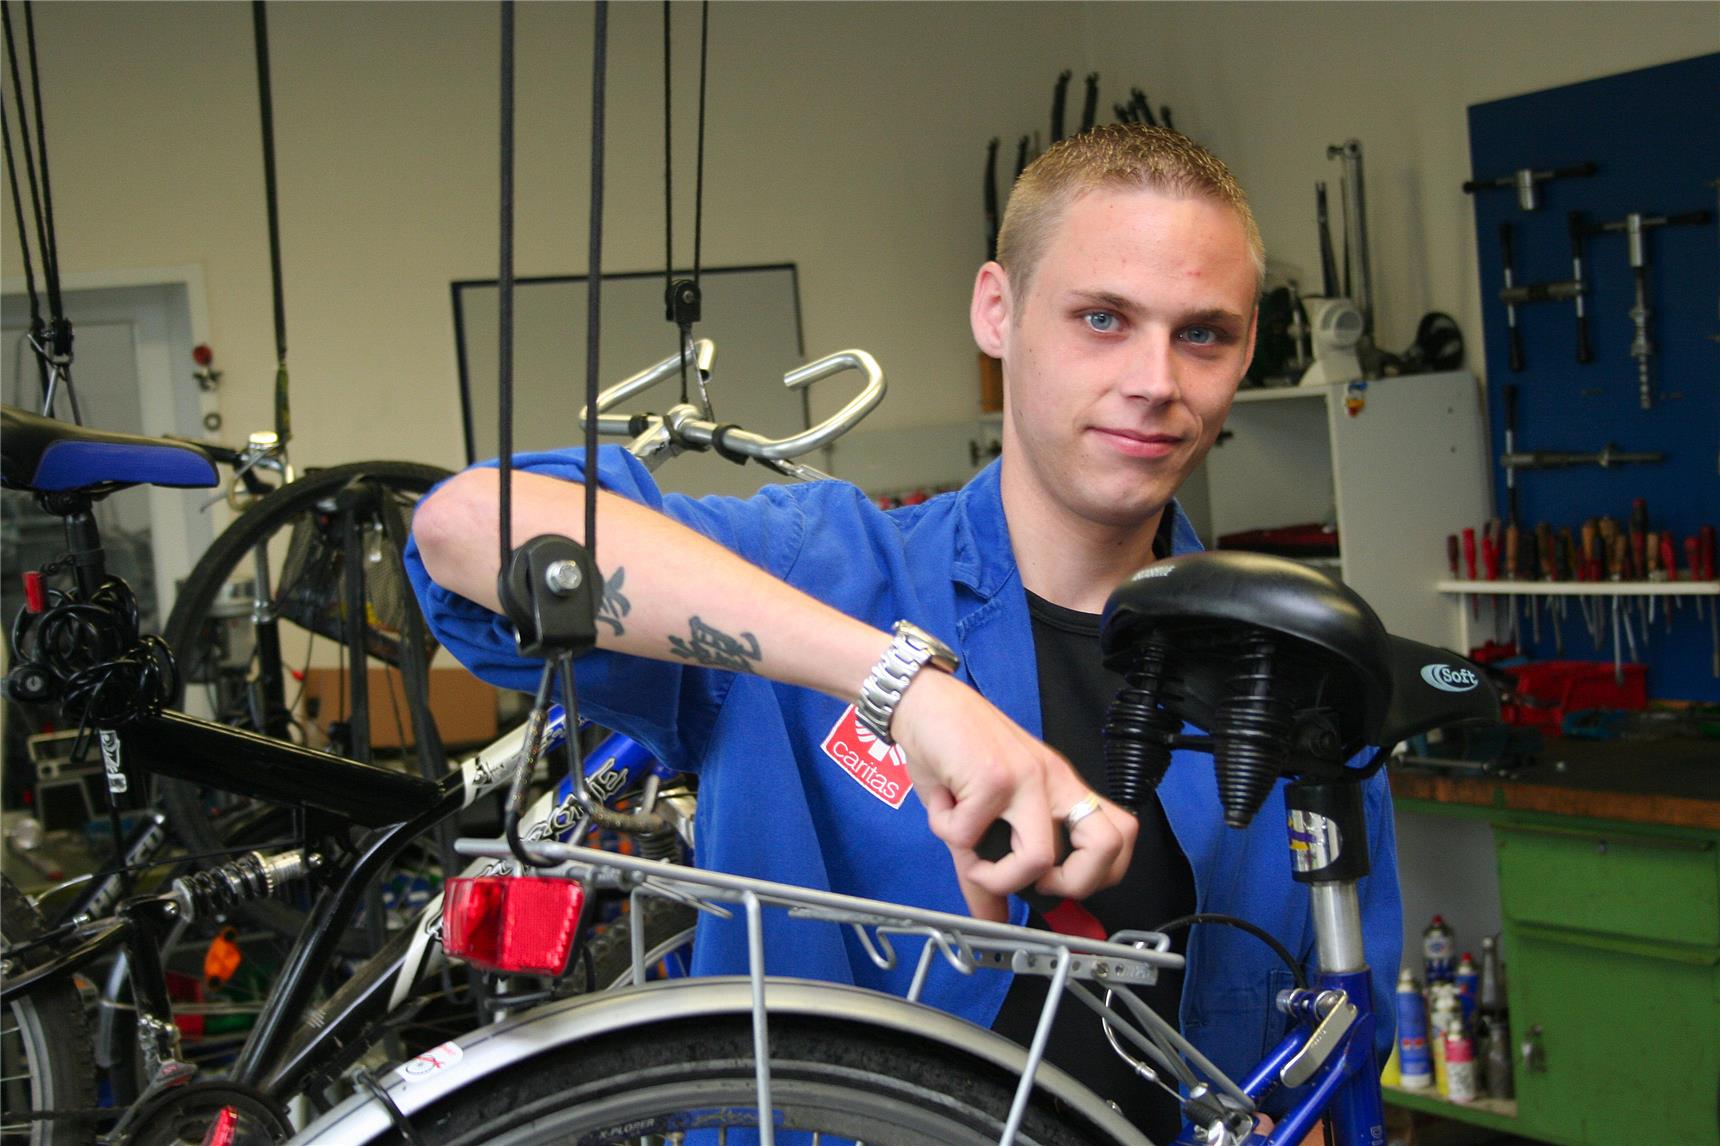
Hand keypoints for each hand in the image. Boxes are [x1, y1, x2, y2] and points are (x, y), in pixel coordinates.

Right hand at [891, 670, 1136, 919]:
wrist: (922, 700)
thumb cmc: (953, 753)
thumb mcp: (977, 816)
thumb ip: (988, 871)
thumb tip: (991, 922)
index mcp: (1060, 788)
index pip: (1120, 834)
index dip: (1099, 874)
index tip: (1056, 885)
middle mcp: (1053, 781)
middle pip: (1106, 846)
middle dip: (1072, 886)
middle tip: (1032, 883)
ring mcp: (1027, 778)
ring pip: (1039, 858)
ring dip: (997, 876)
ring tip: (971, 857)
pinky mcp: (993, 776)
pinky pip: (971, 835)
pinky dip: (947, 831)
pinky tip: (942, 808)